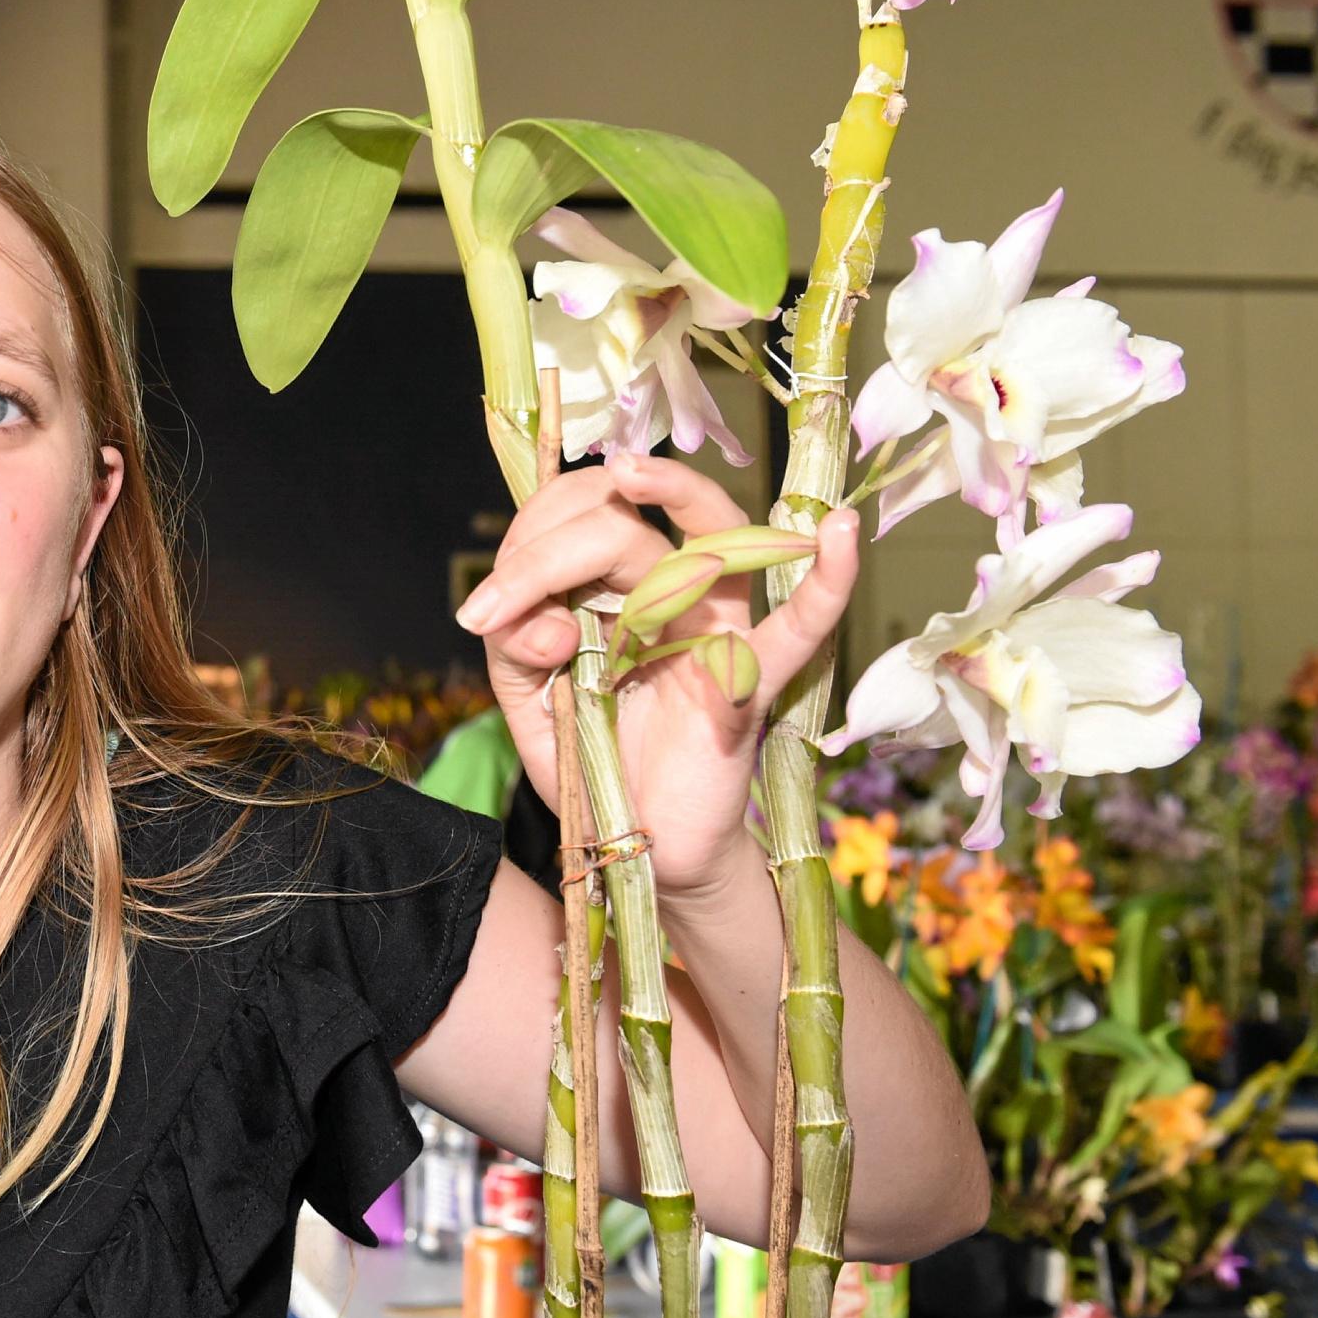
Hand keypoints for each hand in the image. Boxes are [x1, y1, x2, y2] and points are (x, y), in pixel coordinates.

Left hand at [455, 453, 860, 901]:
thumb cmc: (592, 762)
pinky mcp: (751, 679)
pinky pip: (799, 629)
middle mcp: (668, 590)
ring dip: (674, 491)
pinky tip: (838, 534)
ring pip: (708, 534)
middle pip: (621, 526)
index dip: (522, 549)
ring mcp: (717, 626)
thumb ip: (519, 651)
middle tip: (490, 611)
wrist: (637, 844)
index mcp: (610, 586)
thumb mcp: (530, 703)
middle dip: (546, 555)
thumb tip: (548, 622)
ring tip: (629, 472)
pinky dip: (826, 582)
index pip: (573, 522)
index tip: (479, 613)